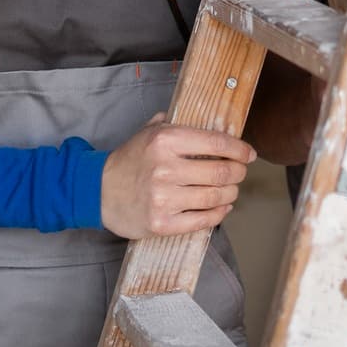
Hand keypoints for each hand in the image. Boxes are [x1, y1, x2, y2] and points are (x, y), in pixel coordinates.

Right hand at [101, 113, 256, 238]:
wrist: (98, 191)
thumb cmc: (130, 160)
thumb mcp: (149, 132)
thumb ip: (177, 123)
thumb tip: (212, 123)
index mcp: (165, 140)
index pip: (216, 143)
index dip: (240, 149)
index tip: (249, 154)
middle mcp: (165, 168)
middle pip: (222, 172)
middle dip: (238, 172)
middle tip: (240, 172)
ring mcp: (163, 198)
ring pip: (216, 197)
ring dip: (231, 193)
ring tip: (230, 190)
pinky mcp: (161, 223)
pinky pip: (203, 220)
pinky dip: (219, 214)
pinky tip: (221, 207)